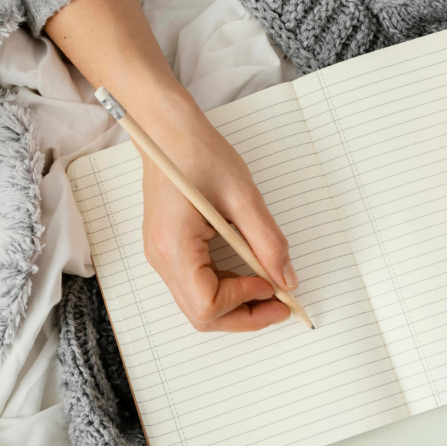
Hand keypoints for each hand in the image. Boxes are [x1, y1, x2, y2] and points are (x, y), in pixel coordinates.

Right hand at [45, 0, 293, 331]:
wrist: (165, 131)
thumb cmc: (198, 153)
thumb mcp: (243, 195)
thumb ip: (267, 241)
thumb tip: (285, 279)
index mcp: (174, 245)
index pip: (207, 305)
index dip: (244, 303)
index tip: (272, 284)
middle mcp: (161, 258)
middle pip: (201, 314)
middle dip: (244, 315)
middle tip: (280, 303)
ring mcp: (160, 256)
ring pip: (198, 304)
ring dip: (235, 303)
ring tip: (267, 286)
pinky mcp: (167, 249)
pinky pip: (195, 284)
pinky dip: (224, 287)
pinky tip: (246, 270)